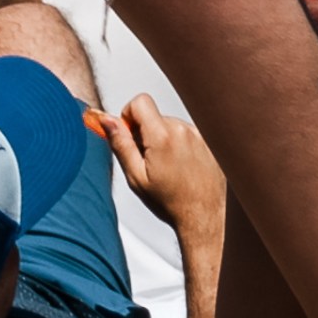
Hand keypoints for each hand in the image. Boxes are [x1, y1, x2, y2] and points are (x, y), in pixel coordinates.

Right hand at [110, 94, 226, 252]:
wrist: (204, 216)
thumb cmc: (171, 202)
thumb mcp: (136, 177)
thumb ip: (120, 144)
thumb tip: (107, 120)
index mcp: (162, 136)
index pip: (140, 101)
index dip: (130, 116)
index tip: (131, 136)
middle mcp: (183, 129)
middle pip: (155, 116)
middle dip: (147, 134)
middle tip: (150, 163)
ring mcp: (200, 134)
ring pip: (171, 125)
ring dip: (165, 140)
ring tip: (169, 169)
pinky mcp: (211, 140)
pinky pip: (188, 133)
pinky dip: (181, 146)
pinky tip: (183, 168)